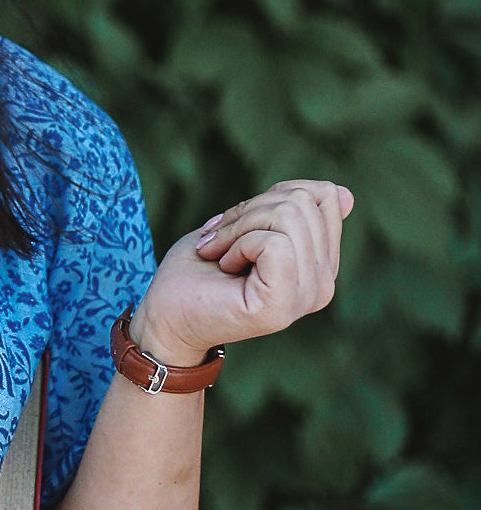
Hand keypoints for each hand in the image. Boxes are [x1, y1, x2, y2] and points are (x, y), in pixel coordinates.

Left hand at [128, 180, 354, 365]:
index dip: (272, 196)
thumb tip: (344, 194)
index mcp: (321, 266)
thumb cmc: (199, 269)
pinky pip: (274, 242)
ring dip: (238, 227)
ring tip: (219, 255)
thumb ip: (294, 209)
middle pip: (302, 203)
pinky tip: (225, 268)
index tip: (237, 225)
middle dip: (248, 211)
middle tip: (218, 242)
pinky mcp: (282, 304)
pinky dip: (238, 244)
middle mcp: (323, 285)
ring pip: (288, 216)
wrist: (165, 315)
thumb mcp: (249, 222)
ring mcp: (307, 298)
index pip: (325, 197)